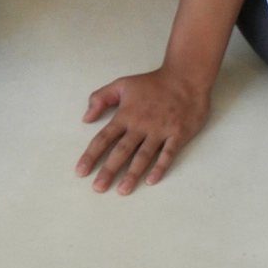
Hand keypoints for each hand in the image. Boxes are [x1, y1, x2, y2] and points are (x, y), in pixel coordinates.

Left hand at [76, 67, 211, 193]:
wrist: (186, 78)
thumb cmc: (153, 83)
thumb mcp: (122, 84)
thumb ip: (100, 98)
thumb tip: (86, 118)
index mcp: (126, 115)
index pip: (104, 138)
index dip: (91, 155)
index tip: (81, 171)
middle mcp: (141, 125)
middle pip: (121, 151)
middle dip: (108, 170)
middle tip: (98, 188)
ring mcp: (160, 131)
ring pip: (143, 155)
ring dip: (132, 174)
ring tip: (122, 190)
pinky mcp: (178, 134)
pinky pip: (168, 154)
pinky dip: (160, 167)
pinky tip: (151, 180)